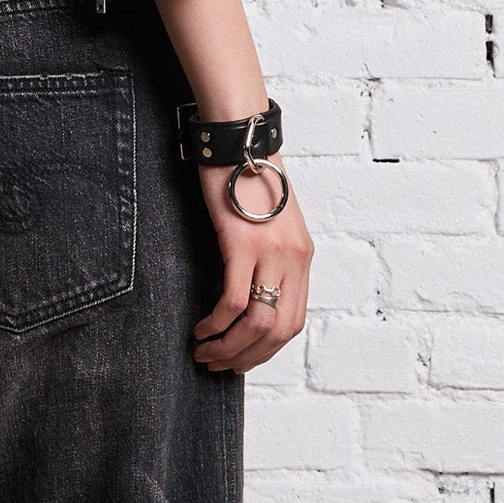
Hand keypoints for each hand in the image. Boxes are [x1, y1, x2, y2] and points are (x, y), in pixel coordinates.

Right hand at [192, 161, 313, 373]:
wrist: (239, 138)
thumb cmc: (245, 178)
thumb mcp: (267, 225)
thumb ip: (266, 259)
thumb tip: (249, 295)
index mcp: (302, 257)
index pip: (292, 323)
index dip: (265, 351)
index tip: (240, 360)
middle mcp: (294, 259)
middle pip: (278, 332)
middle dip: (246, 358)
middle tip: (218, 364)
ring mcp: (272, 252)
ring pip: (257, 324)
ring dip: (228, 347)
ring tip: (204, 353)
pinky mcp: (244, 244)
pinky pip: (234, 302)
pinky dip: (216, 324)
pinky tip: (201, 329)